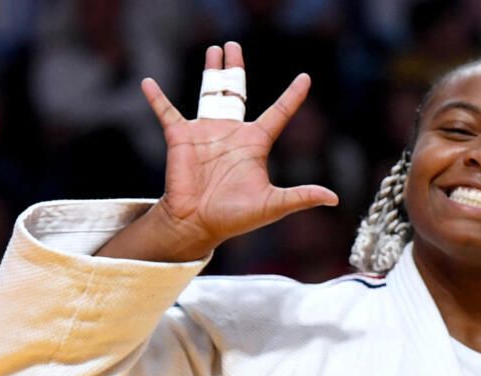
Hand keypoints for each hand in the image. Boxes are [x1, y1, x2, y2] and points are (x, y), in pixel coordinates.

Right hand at [102, 42, 337, 260]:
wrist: (198, 224)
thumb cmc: (234, 217)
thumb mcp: (272, 205)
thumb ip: (300, 196)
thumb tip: (333, 198)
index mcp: (254, 144)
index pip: (279, 113)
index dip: (293, 96)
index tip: (305, 78)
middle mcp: (231, 133)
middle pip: (237, 91)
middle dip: (236, 68)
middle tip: (234, 46)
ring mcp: (205, 133)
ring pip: (209, 92)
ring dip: (211, 71)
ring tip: (214, 49)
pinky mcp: (181, 137)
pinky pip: (167, 112)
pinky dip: (157, 98)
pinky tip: (148, 83)